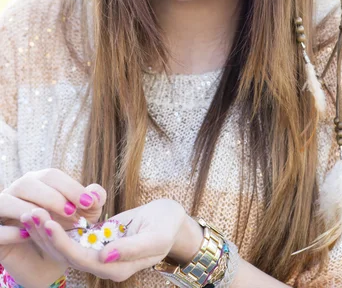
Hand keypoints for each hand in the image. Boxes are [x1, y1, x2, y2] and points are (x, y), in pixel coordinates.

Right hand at [0, 168, 106, 287]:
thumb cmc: (64, 230)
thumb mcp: (84, 216)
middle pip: (28, 183)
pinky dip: (9, 231)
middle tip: (72, 213)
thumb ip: (93, 201)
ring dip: (25, 209)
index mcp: (39, 182)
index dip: (70, 187)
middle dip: (51, 196)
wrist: (44, 261)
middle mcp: (18, 191)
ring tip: (47, 223)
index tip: (88, 203)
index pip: (51, 176)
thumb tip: (95, 193)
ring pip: (5, 200)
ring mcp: (2, 210)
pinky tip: (26, 235)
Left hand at [23, 198, 200, 282]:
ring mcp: (100, 252)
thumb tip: (105, 256)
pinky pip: (75, 235)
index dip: (63, 243)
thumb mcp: (155, 236)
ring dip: (49, 231)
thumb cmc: (166, 227)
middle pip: (68, 254)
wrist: (171, 221)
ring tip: (31, 212)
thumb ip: (132, 249)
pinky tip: (46, 212)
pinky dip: (60, 224)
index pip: (82, 259)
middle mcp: (104, 263)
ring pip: (67, 245)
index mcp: (117, 268)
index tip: (48, 223)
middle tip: (31, 214)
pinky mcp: (98, 239)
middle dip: (48, 236)